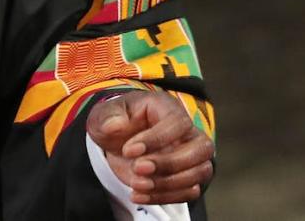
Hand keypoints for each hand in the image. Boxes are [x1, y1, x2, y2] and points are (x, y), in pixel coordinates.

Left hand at [86, 90, 213, 205]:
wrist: (117, 142)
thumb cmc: (115, 122)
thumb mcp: (103, 114)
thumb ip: (107, 117)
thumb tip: (114, 125)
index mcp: (167, 108)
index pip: (177, 123)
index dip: (156, 139)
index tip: (128, 151)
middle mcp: (187, 131)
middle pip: (200, 148)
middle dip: (169, 163)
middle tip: (137, 168)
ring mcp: (192, 155)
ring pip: (200, 172)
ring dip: (168, 184)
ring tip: (136, 184)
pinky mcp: (188, 176)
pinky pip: (190, 191)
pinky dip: (165, 197)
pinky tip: (139, 194)